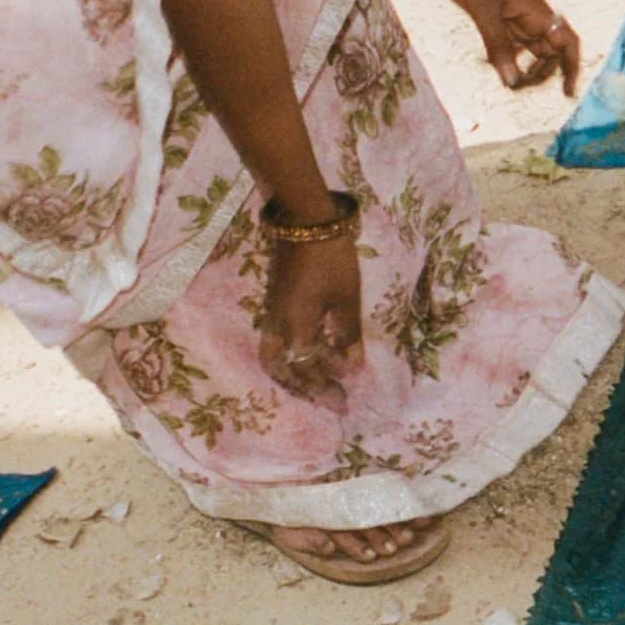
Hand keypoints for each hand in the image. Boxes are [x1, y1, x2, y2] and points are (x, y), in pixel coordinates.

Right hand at [258, 236, 364, 406]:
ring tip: (316, 382)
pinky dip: (290, 355)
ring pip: (274, 355)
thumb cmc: (331, 260)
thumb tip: (352, 368)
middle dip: (305, 387)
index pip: (306, 368)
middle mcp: (277, 325)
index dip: (324, 387)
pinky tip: (309, 355)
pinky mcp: (273, 301)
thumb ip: (347, 334)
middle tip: (329, 399)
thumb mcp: (347, 298)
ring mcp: (272, 312)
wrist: (305, 221)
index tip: (343, 403)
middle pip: (283, 367)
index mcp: (295, 327)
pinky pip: (275, 340)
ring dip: (294, 372)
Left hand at [434, 0, 580, 91]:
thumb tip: (512, 82)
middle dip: (543, 74)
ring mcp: (518, 18)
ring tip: (513, 85)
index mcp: (537, 12)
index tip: (567, 92)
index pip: (567, 43)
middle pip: (551, 53)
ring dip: (528, 70)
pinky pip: (515, 46)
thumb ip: (498, 47)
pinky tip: (502, 72)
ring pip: (533, 51)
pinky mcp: (502, 20)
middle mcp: (533, 17)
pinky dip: (512, 61)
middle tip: (520, 87)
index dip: (572, 67)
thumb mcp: (484, 12)